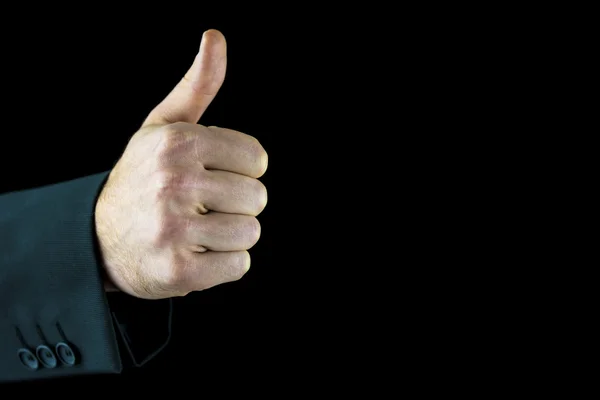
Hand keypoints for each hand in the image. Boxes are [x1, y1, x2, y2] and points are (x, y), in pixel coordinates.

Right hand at [95, 29, 267, 298]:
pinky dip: (224, 264)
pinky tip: (196, 254)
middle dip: (236, 204)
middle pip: (257, 197)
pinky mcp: (178, 271)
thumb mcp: (163, 127)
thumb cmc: (144, 177)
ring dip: (231, 236)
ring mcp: (173, 229)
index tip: (213, 176)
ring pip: (250, 232)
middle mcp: (172, 182)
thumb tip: (215, 37)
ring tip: (198, 231)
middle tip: (202, 207)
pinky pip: (240, 266)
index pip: (257, 159)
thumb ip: (197, 85)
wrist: (99, 238)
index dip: (241, 170)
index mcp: (177, 142)